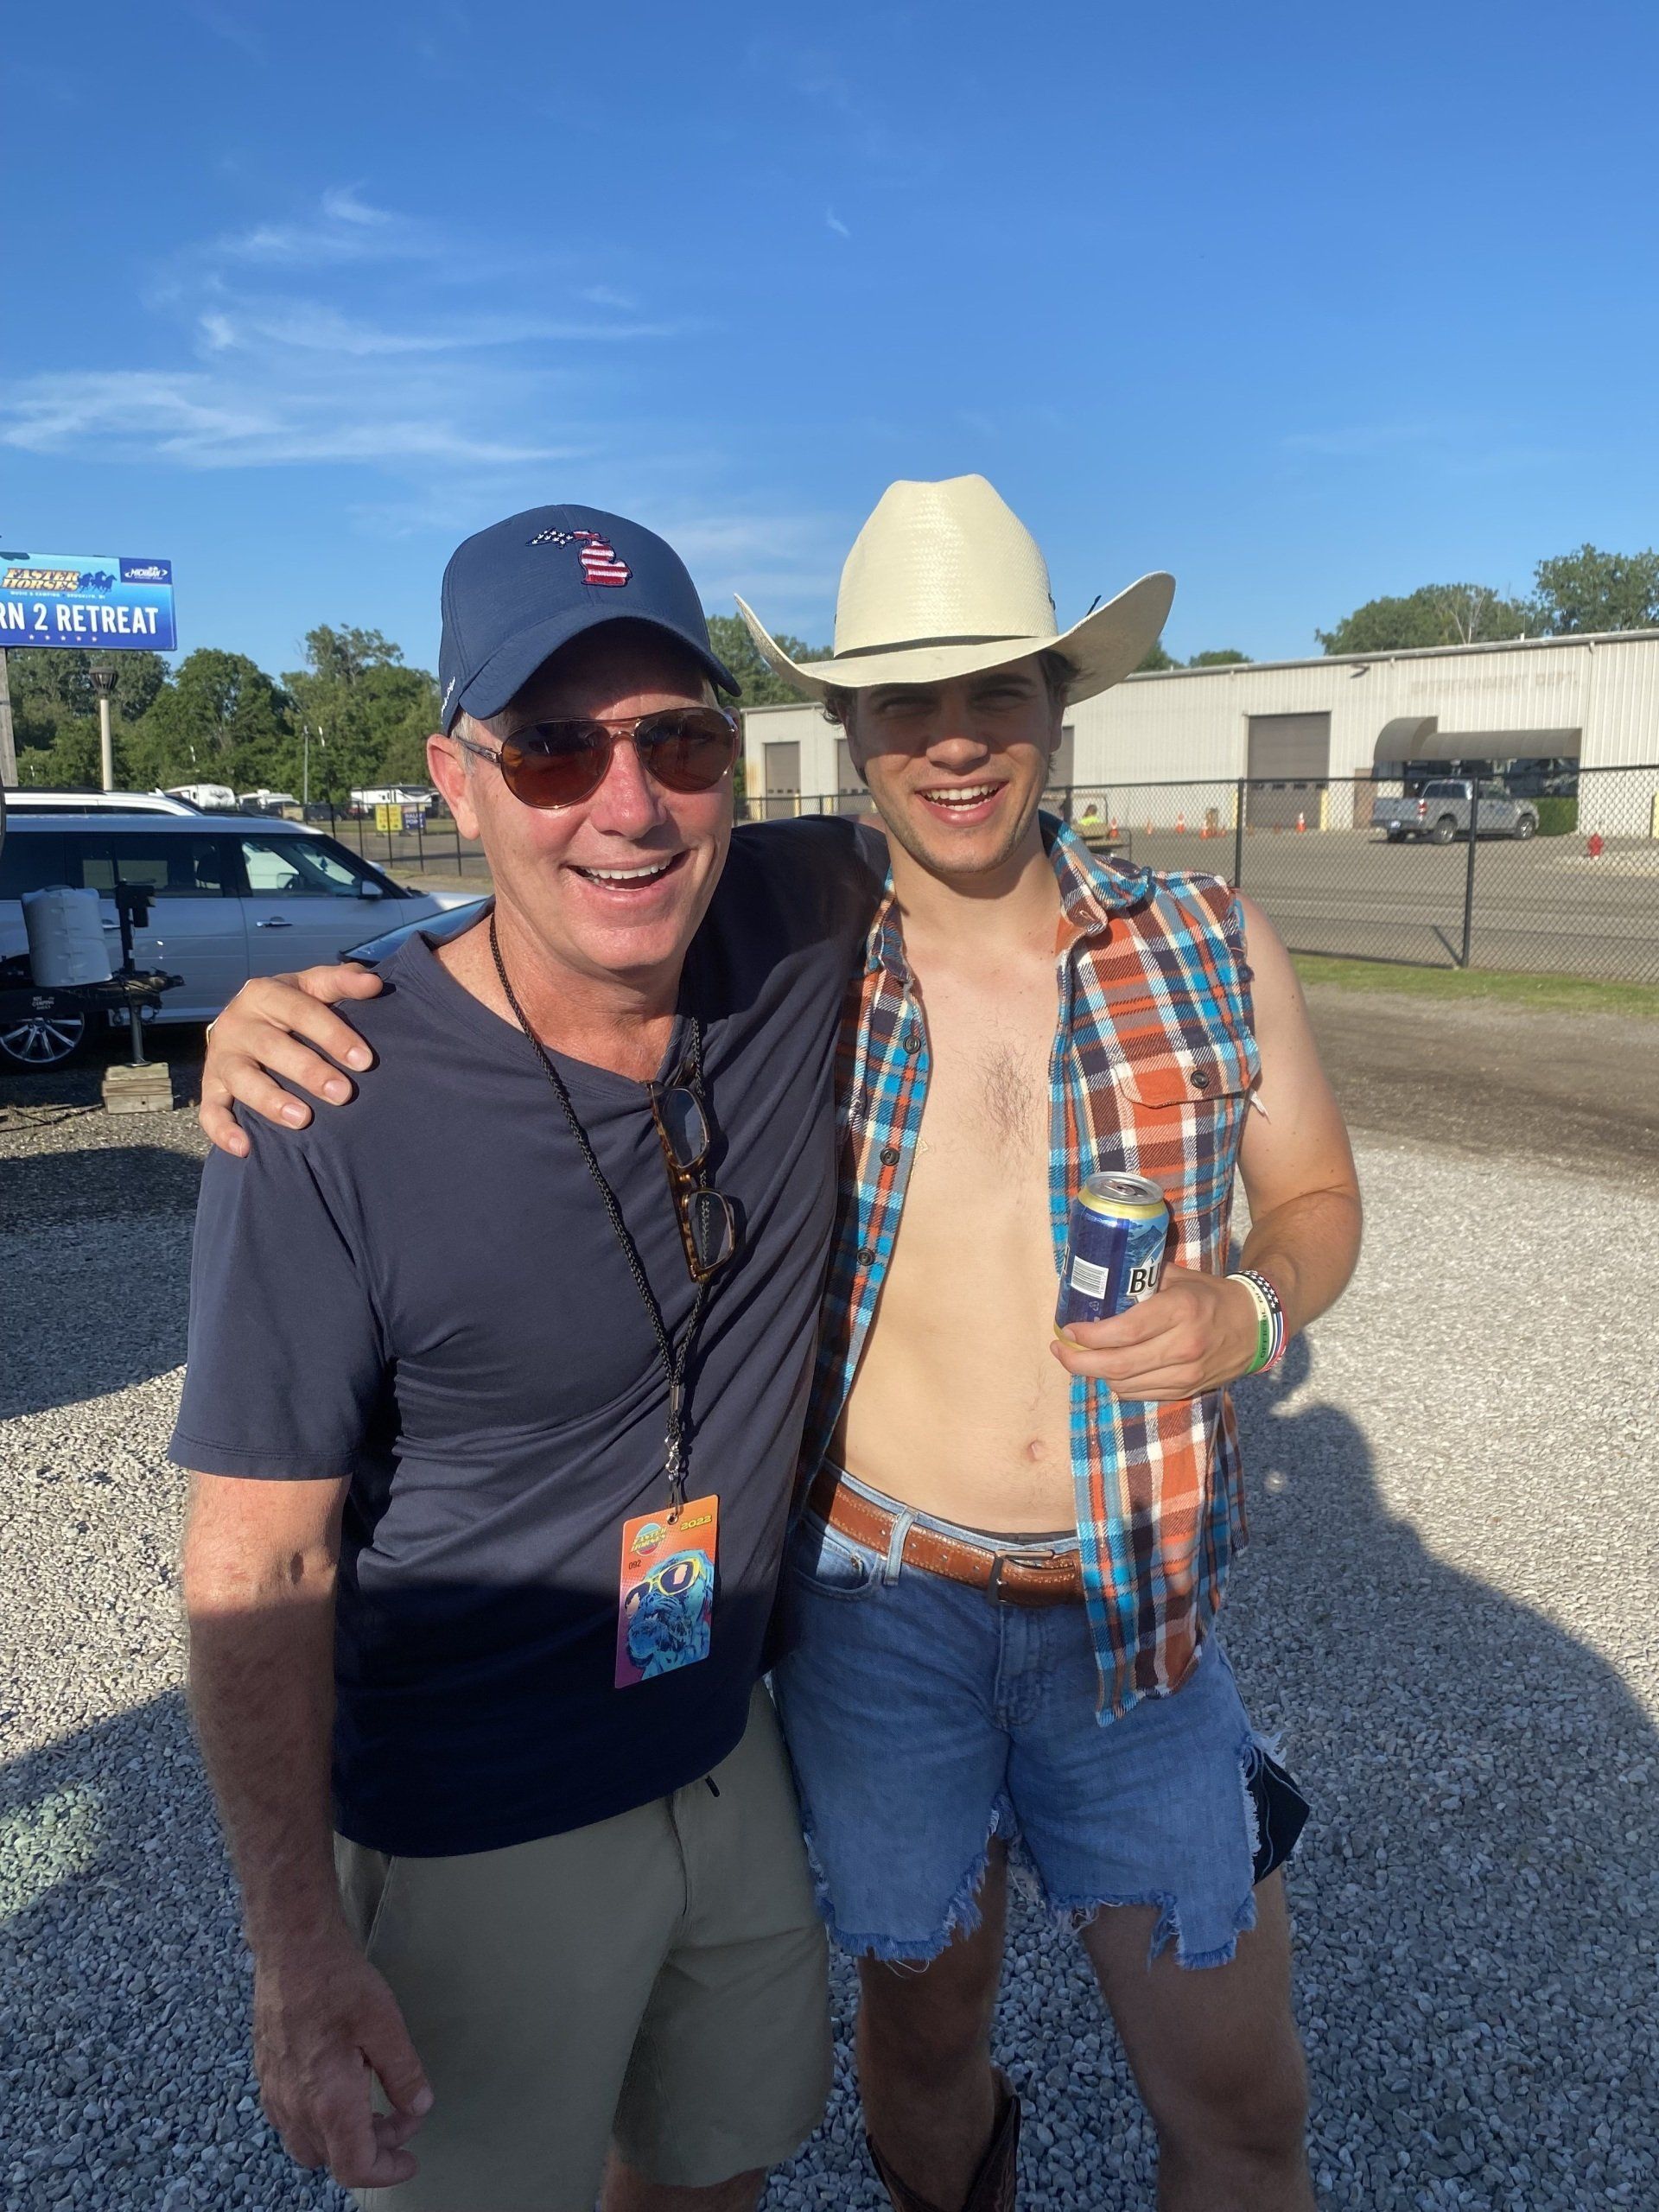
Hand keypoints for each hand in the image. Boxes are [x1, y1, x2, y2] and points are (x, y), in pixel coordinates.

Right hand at [200, 966, 385, 1156]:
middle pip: (272, 1047)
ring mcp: (221, 1056)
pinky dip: (223, 1130)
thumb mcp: (313, 987)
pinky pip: (210, 1111)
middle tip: (342, 1093)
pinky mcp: (210, 1086)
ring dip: (270, 1100)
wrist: (244, 1020)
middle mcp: (238, 1023)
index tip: (364, 1060)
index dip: (333, 1034)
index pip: (301, 1011)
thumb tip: (373, 983)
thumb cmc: (291, 1006)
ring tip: (302, 1119)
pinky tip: (245, 1148)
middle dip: (308, 1071)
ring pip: (242, 1079)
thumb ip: (342, 982)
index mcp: (265, 993)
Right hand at [253, 1931, 432, 2190]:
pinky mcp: (267, 2074)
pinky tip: (340, 2090)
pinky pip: (290, 2120)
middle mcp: (295, 2107)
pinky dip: (320, 2122)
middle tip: (400, 2119)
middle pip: (333, 2158)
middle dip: (372, 2149)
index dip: (386, 2172)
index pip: (355, 2167)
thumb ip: (403, 2072)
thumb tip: (418, 2106)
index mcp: (328, 2101)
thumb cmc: (336, 1981)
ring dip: (344, 2138)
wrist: (291, 1948)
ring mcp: (275, 2092)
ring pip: (308, 2144)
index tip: (409, 2158)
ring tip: (372, 2107)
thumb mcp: (385, 2023)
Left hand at [1051, 1265, 1260, 1400]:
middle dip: (1079, 1362)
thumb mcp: (1179, 1278)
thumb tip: (1098, 1280)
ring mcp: (1186, 1374)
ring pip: (1125, 1384)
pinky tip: (1109, 1369)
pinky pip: (1139, 1394)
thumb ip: (1141, 1280)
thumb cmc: (1211, 1296)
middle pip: (1118, 1365)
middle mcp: (1183, 1347)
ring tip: (1079, 1357)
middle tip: (1059, 1350)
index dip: (1090, 1336)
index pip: (1125, 1331)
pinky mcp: (1186, 1391)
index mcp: (1180, 1311)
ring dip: (1096, 1373)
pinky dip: (1118, 1383)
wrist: (1256, 1327)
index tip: (1068, 1330)